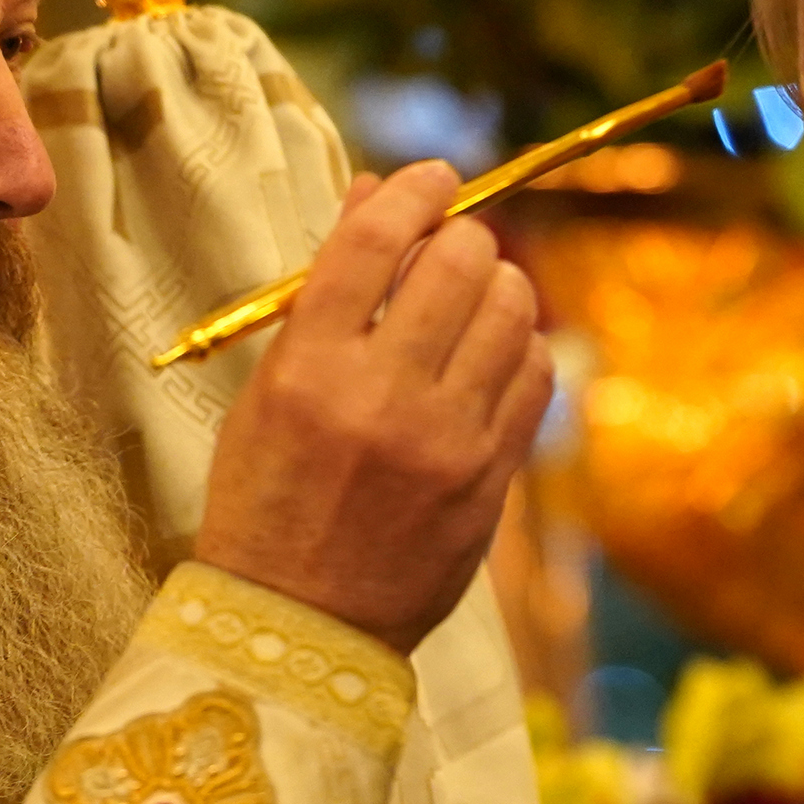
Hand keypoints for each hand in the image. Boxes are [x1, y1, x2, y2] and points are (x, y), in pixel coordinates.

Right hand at [192, 162, 554, 653]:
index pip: (374, 239)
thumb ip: (322, 295)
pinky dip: (525, 347)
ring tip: (476, 299)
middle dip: (462, 236)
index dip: (413, 189)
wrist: (299, 626)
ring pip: (512, 310)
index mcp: (307, 369)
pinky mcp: (491, 479)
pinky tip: (498, 354)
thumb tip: (372, 195)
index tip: (432, 177)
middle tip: (452, 246)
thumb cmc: (267, 502)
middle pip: (458, 262)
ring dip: (500, 285)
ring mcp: (445, 440)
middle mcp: (382, 397)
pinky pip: (537, 375)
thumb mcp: (265, 393)